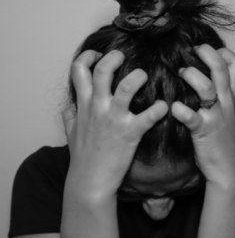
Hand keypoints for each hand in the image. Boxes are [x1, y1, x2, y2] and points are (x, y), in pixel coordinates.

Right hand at [62, 50, 167, 197]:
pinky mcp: (130, 133)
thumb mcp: (70, 132)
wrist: (90, 181)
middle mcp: (98, 108)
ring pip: (126, 87)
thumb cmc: (82, 157)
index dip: (87, 57)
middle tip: (124, 57)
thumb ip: (70, 115)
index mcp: (84, 105)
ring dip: (137, 77)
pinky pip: (148, 116)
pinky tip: (163, 106)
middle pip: (103, 71)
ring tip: (143, 76)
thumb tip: (68, 106)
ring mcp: (114, 120)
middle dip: (114, 57)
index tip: (97, 55)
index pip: (79, 70)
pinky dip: (158, 109)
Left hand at [171, 44, 234, 185]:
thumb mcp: (229, 114)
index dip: (222, 52)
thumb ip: (220, 97)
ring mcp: (216, 116)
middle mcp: (226, 103)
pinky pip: (192, 117)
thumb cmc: (225, 140)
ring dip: (192, 76)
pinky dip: (181, 110)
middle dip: (206, 54)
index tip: (207, 50)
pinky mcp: (203, 131)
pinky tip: (172, 107)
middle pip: (220, 69)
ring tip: (181, 73)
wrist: (230, 169)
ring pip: (207, 87)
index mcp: (232, 97)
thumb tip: (204, 80)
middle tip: (192, 50)